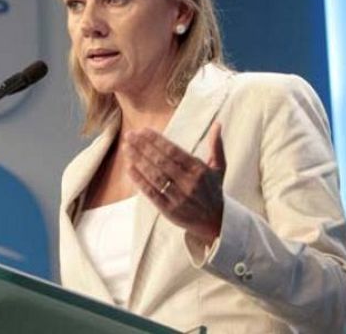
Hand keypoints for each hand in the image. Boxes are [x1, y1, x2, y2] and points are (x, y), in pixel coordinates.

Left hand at [124, 123, 225, 244]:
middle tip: (129, 135)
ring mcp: (178, 197)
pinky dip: (139, 180)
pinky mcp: (169, 210)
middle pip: (161, 161)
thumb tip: (217, 124)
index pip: (173, 151)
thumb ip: (216, 146)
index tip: (143, 131)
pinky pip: (151, 193)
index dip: (156, 140)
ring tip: (126, 148)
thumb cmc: (214, 191)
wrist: (216, 222)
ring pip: (154, 176)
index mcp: (199, 170)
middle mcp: (188, 183)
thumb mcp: (219, 168)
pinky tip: (129, 168)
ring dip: (138, 160)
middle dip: (143, 146)